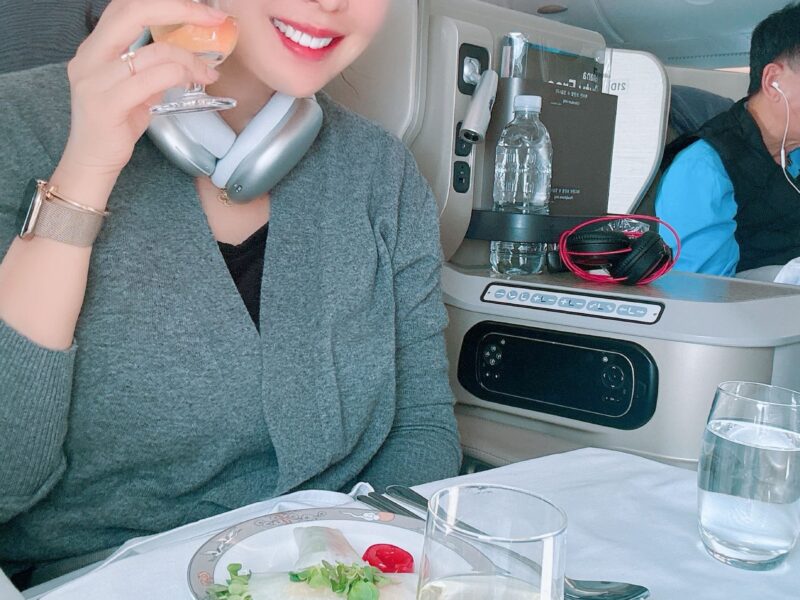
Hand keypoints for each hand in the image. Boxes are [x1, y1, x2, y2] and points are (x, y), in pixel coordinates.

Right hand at [58, 0, 228, 188]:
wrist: (92, 161)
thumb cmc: (115, 124)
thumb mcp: (134, 87)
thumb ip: (153, 66)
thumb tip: (188, 52)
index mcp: (94, 47)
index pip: (127, 6)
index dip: (167, 2)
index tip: (202, 8)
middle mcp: (89, 57)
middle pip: (135, 12)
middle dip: (180, 10)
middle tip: (212, 19)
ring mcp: (94, 79)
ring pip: (155, 52)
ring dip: (191, 59)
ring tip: (207, 72)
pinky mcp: (106, 103)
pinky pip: (153, 79)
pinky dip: (181, 76)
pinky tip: (196, 83)